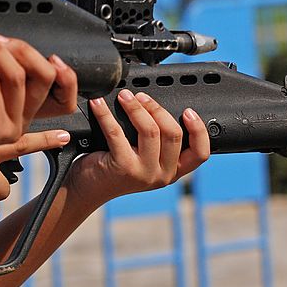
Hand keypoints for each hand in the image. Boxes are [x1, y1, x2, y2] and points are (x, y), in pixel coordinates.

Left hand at [66, 89, 209, 205]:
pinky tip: (98, 104)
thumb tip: (158, 107)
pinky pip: (117, 132)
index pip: (200, 154)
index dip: (199, 131)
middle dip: (157, 108)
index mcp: (173, 171)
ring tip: (124, 97)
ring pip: (150, 131)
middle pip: (173, 133)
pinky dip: (106, 114)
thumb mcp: (145, 159)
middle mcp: (162, 175)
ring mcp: (144, 173)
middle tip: (141, 97)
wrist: (87, 188)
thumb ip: (159, 142)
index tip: (188, 111)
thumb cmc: (114, 167)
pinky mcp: (123, 168)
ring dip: (136, 108)